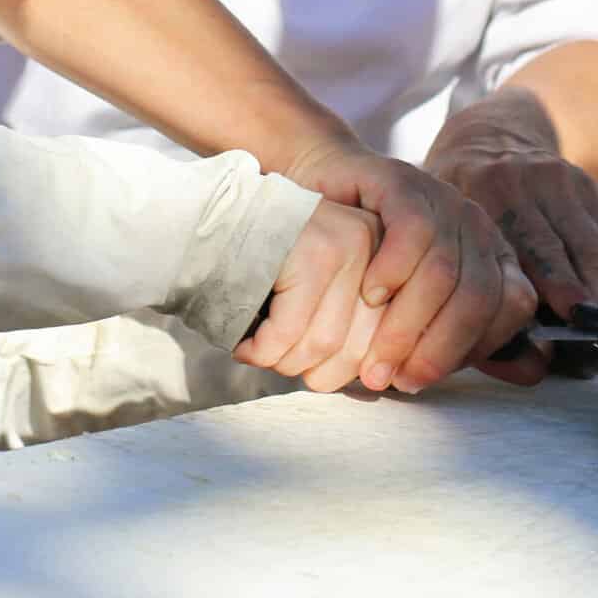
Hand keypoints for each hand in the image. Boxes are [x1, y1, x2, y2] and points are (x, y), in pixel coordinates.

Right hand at [234, 202, 387, 391]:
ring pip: (323, 344)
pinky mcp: (310, 253)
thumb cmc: (261, 262)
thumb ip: (354, 324)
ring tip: (260, 350)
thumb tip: (378, 382)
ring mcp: (345, 244)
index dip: (355, 372)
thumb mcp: (324, 287)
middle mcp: (374, 241)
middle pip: (360, 346)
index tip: (323, 379)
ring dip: (284, 363)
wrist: (206, 216)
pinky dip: (262, 352)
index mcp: (385, 250)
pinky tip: (245, 346)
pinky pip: (289, 333)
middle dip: (316, 371)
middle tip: (281, 361)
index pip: (390, 337)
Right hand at [283, 137, 533, 394]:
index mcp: (492, 254)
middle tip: (395, 378)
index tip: (423, 377)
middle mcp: (475, 226)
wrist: (319, 195)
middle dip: (437, 349)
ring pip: (443, 270)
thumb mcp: (420, 307)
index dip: (473, 348)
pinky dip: (393, 271)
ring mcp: (441, 199)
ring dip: (406, 324)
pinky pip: (413, 231)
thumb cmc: (369, 262)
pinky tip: (369, 294)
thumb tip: (532, 373)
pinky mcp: (402, 181)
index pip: (513, 306)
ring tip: (373, 355)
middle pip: (478, 294)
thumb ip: (467, 339)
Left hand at [425, 90, 597, 331]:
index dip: (551, 296)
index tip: (565, 336)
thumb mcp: (446, 236)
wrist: (486, 141)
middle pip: (570, 255)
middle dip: (587, 307)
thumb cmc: (460, 212)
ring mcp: (563, 181)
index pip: (526, 251)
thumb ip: (473, 298)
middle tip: (590, 347)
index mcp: (482, 193)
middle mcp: (525, 182)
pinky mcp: (591, 189)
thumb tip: (528, 364)